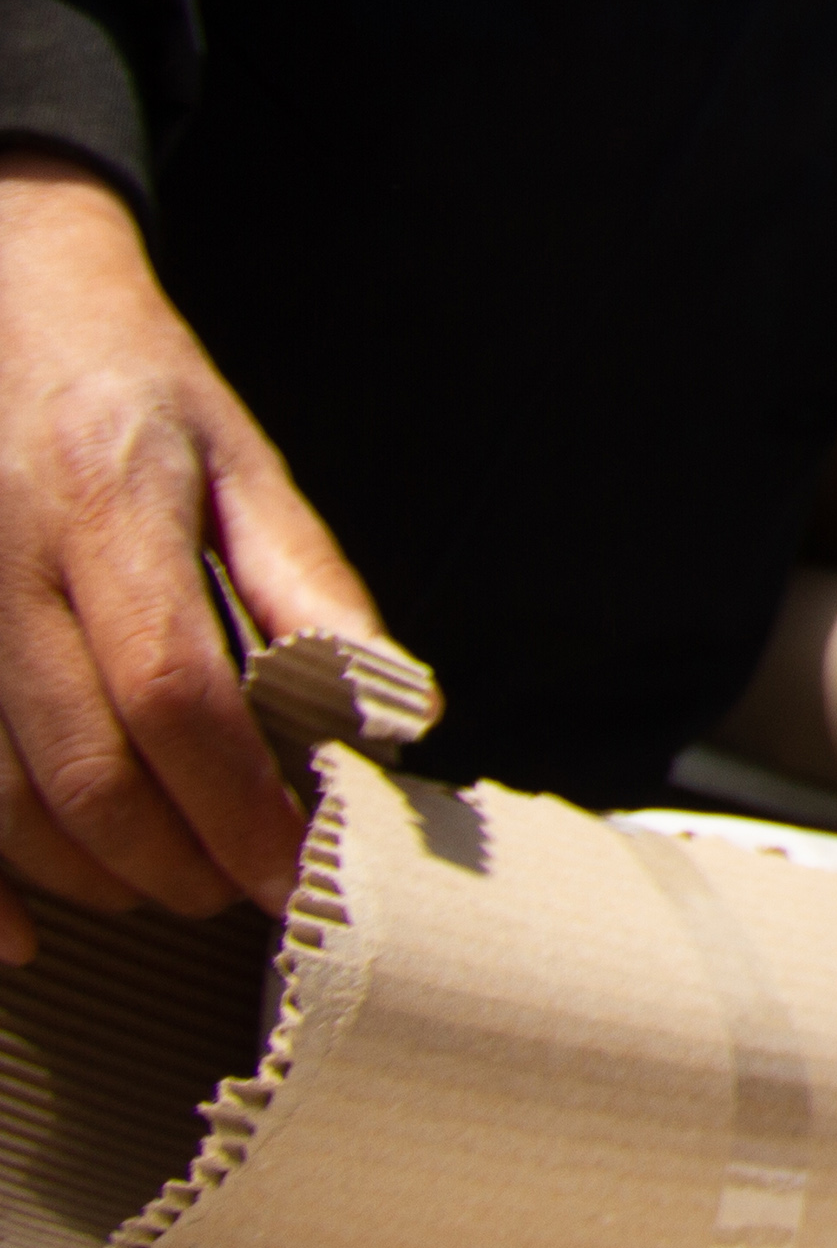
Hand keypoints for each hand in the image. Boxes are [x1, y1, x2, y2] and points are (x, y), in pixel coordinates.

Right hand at [0, 147, 383, 964]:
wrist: (1, 309)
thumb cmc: (136, 394)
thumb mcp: (243, 461)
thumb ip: (307, 584)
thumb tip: (387, 706)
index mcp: (107, 501)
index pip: (173, 689)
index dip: (237, 799)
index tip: (294, 860)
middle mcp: (0, 560)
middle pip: (83, 762)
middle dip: (172, 857)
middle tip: (241, 890)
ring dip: (88, 873)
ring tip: (170, 886)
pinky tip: (20, 937)